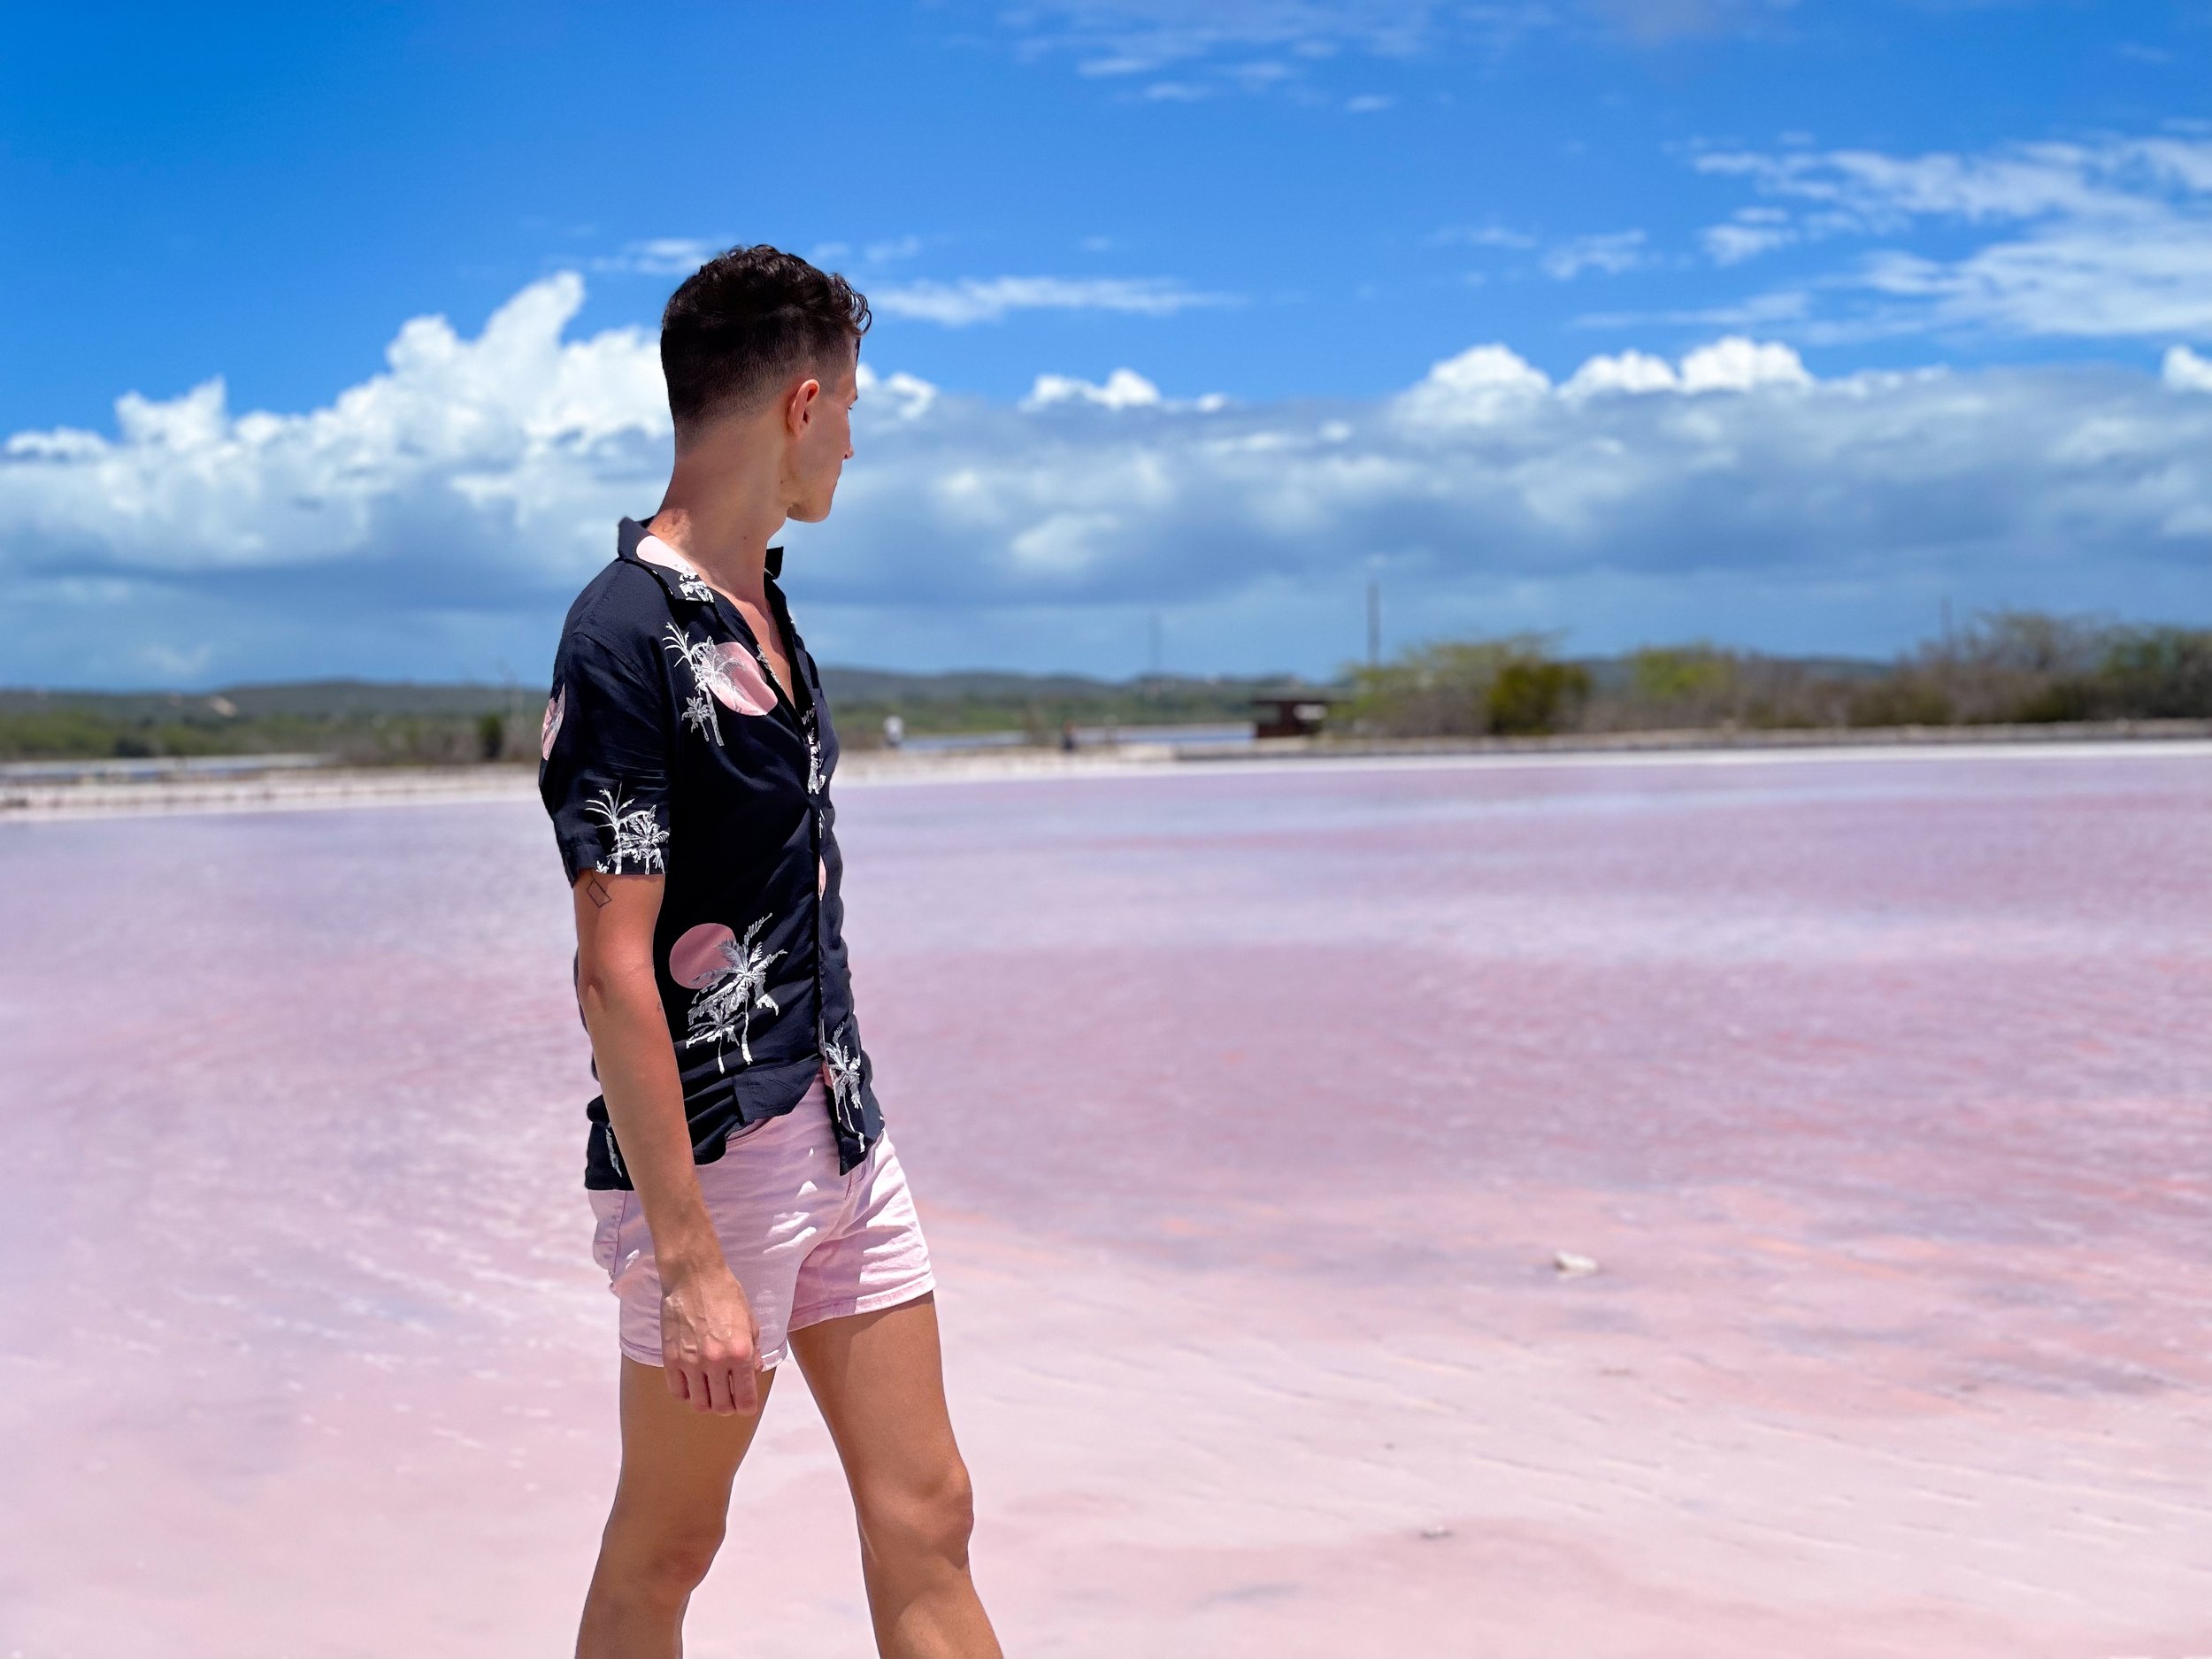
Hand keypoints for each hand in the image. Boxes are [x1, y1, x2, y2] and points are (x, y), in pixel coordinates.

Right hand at [659, 1263, 761, 1414]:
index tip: (745, 1403)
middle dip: (727, 1407)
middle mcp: (717, 1362)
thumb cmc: (726, 1293)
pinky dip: (686, 1393)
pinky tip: (692, 1383)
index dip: (747, 1406)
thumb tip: (753, 1372)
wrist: (694, 1276)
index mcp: (741, 1352)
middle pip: (721, 1407)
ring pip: (699, 1404)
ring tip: (709, 1390)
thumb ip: (754, 1350)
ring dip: (706, 1402)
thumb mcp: (751, 1320)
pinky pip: (677, 1391)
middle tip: (727, 1397)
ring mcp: (691, 1362)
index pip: (746, 1400)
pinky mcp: (670, 1359)